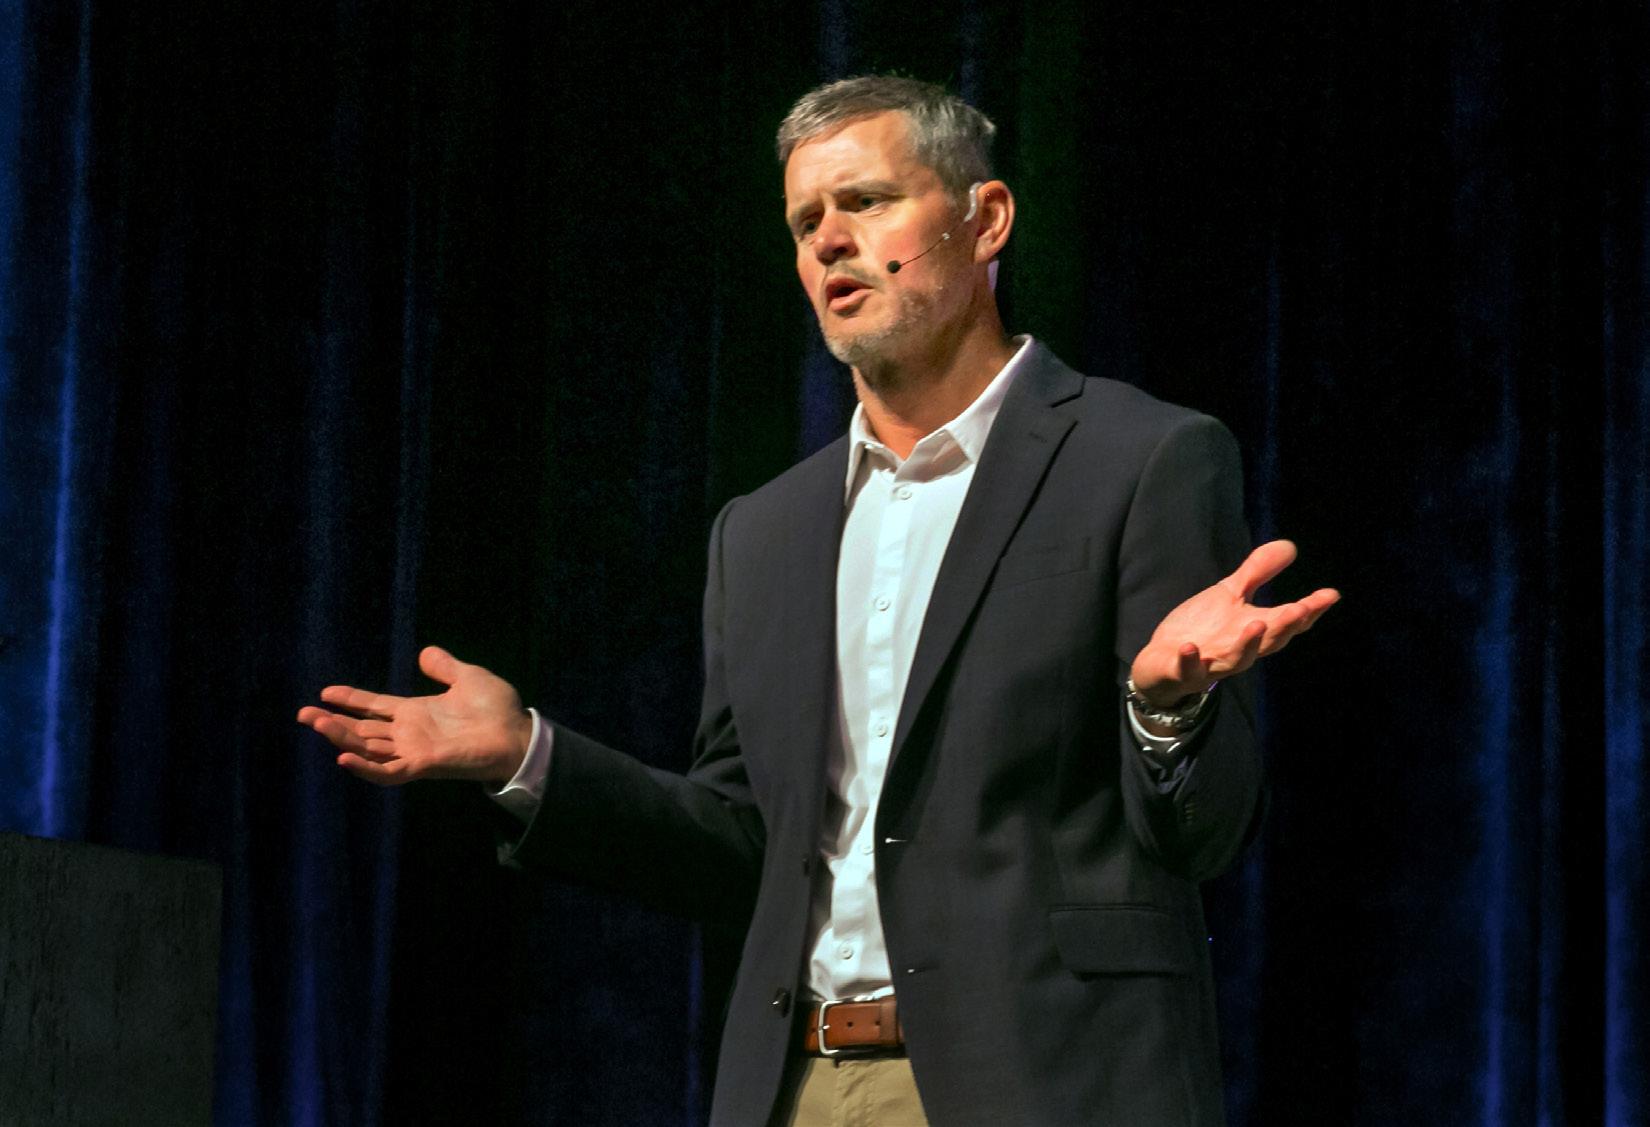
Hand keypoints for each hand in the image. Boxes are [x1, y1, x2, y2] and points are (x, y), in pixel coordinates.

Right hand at [296, 646, 533, 785]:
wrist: (518, 734)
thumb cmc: (497, 710)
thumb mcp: (469, 677)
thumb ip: (445, 667)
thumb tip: (426, 652)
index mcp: (416, 713)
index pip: (375, 707)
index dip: (351, 700)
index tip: (325, 692)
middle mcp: (409, 733)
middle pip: (362, 730)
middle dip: (332, 723)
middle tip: (301, 714)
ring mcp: (414, 750)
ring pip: (367, 748)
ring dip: (340, 739)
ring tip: (315, 724)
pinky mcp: (423, 764)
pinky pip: (388, 770)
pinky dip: (366, 768)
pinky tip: (344, 758)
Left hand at [1130, 540, 1338, 707]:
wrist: (1163, 660)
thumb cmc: (1204, 628)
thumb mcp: (1230, 595)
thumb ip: (1257, 573)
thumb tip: (1290, 546)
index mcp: (1254, 629)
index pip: (1288, 621)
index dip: (1310, 610)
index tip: (1330, 595)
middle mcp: (1239, 649)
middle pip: (1269, 641)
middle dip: (1285, 626)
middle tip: (1300, 610)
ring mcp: (1213, 663)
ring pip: (1237, 659)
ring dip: (1247, 644)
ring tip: (1256, 624)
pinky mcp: (1184, 671)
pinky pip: (1188, 669)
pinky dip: (1190, 660)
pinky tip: (1189, 647)